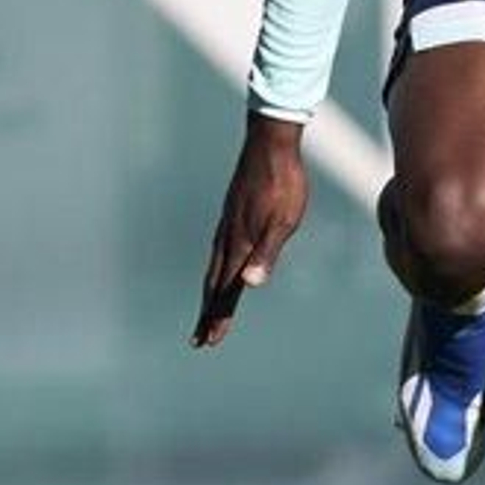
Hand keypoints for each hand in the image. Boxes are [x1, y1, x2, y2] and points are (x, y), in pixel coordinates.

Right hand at [191, 114, 308, 347]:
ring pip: (214, 268)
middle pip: (214, 284)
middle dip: (208, 314)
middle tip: (200, 340)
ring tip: (206, 313)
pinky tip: (219, 270)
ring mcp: (228, 226)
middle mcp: (229, 238)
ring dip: (209, 295)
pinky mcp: (232, 215)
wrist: (271, 143)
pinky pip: (218, 252)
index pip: (227, 290)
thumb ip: (267, 254)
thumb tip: (250, 285)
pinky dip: (214, 272)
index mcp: (242, 244)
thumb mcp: (284, 222)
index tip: (210, 341)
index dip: (219, 316)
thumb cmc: (284, 183)